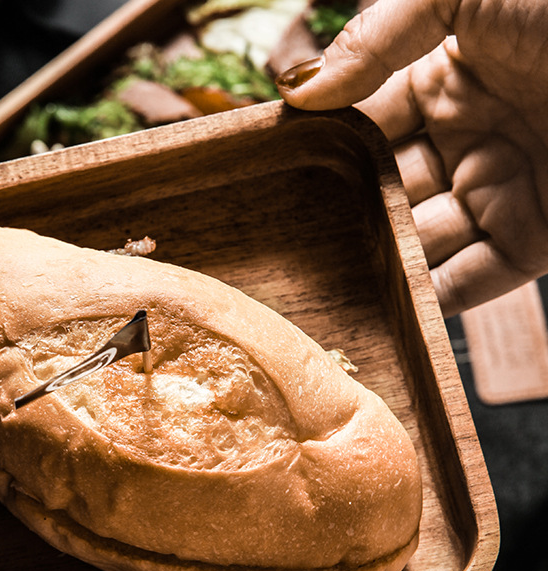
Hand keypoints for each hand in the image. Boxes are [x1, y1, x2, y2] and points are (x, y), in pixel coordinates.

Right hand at [276, 0, 547, 316]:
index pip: (365, 126)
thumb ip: (379, 34)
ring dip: (380, 262)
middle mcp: (467, 140)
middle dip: (346, 217)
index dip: (325, 151)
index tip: (278, 177)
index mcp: (446, 79)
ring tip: (328, 284)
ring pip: (418, 241)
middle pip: (385, 193)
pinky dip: (430, 297)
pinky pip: (469, 280)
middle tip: (293, 246)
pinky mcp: (534, 242)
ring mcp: (500, 193)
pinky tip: (388, 305)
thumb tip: (299, 92)